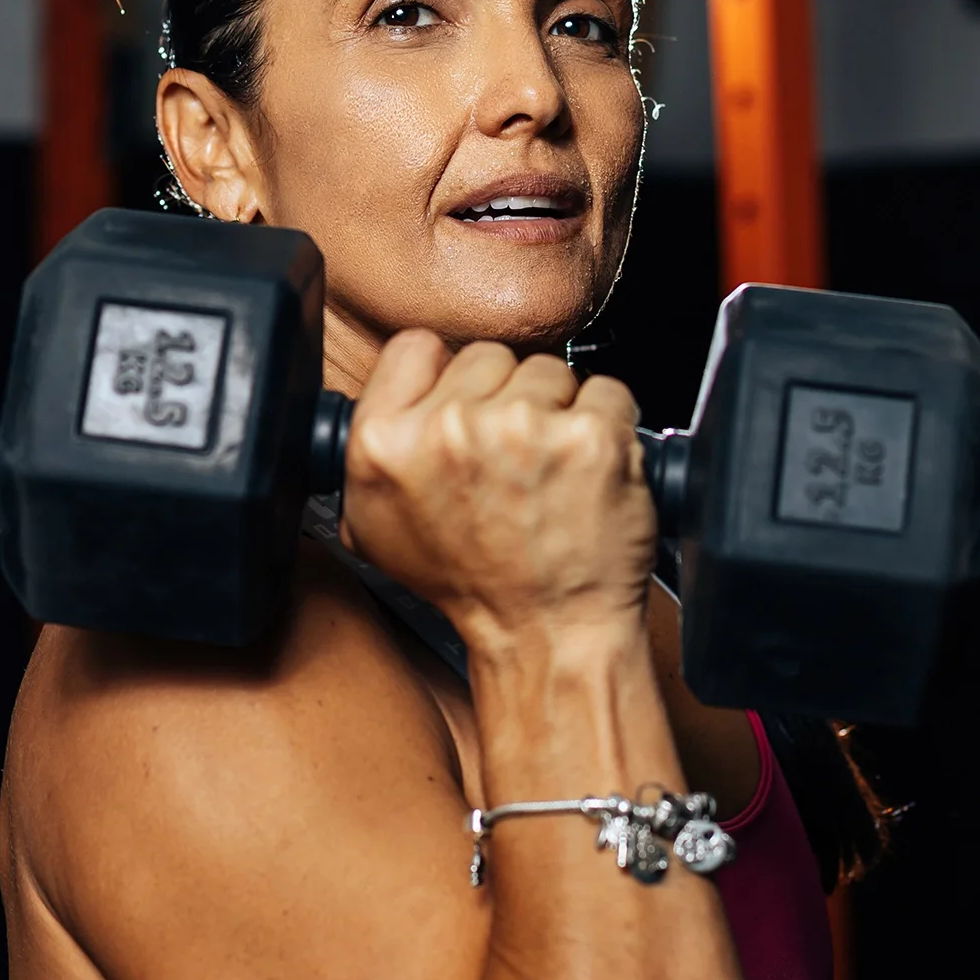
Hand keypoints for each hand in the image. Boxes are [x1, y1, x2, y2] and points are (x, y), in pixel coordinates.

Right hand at [338, 331, 658, 652]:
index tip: (465, 410)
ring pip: (550, 371)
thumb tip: (385, 397)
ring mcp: (523, 427)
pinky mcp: (590, 436)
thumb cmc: (472, 585)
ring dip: (558, 412)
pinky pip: (608, 392)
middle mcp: (449, 428)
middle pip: (489, 356)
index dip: (445, 378)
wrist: (547, 633)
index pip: (417, 347)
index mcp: (386, 442)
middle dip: (505, 398)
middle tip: (512, 461)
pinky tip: (588, 471)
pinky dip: (609, 426)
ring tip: (551, 472)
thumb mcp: (376, 527)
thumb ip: (371, 451)